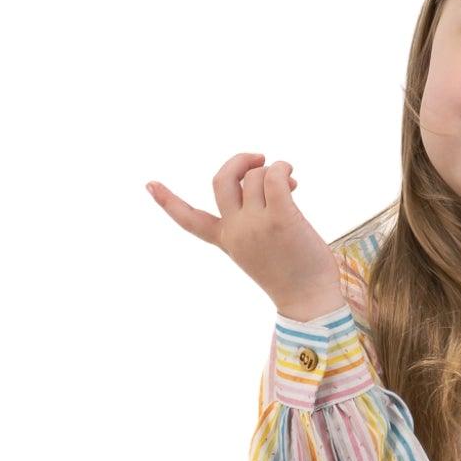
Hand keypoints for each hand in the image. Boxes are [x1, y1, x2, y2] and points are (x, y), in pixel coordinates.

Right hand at [146, 153, 344, 320]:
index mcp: (227, 241)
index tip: (149, 185)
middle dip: (237, 161)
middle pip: (221, 180)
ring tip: (290, 181)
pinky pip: (274, 177)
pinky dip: (282, 168)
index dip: (168, 202)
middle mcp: (237, 231)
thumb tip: (273, 175)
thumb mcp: (262, 249)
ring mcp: (257, 224)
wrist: (310, 302)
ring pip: (254, 177)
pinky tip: (291, 175)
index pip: (190, 220)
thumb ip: (256, 218)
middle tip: (259, 158)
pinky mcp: (281, 218)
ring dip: (272, 170)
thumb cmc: (295, 277)